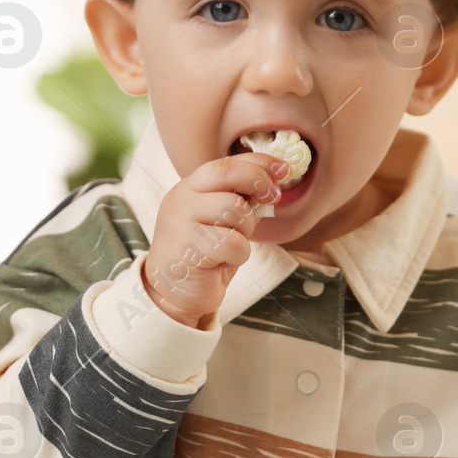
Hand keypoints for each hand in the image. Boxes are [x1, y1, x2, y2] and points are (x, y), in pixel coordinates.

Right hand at [142, 154, 286, 327]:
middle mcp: (182, 198)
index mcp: (190, 188)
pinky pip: (232, 243)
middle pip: (228, 174)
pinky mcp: (188, 247)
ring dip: (245, 230)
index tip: (283, 169)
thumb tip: (272, 185)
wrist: (173, 294)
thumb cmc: (204, 257)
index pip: (225, 164)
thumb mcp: (222, 223)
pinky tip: (222, 263)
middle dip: (258, 182)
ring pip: (235, 209)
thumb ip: (239, 202)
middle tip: (272, 198)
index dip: (258, 163)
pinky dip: (238, 255)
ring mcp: (181, 220)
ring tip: (232, 245)